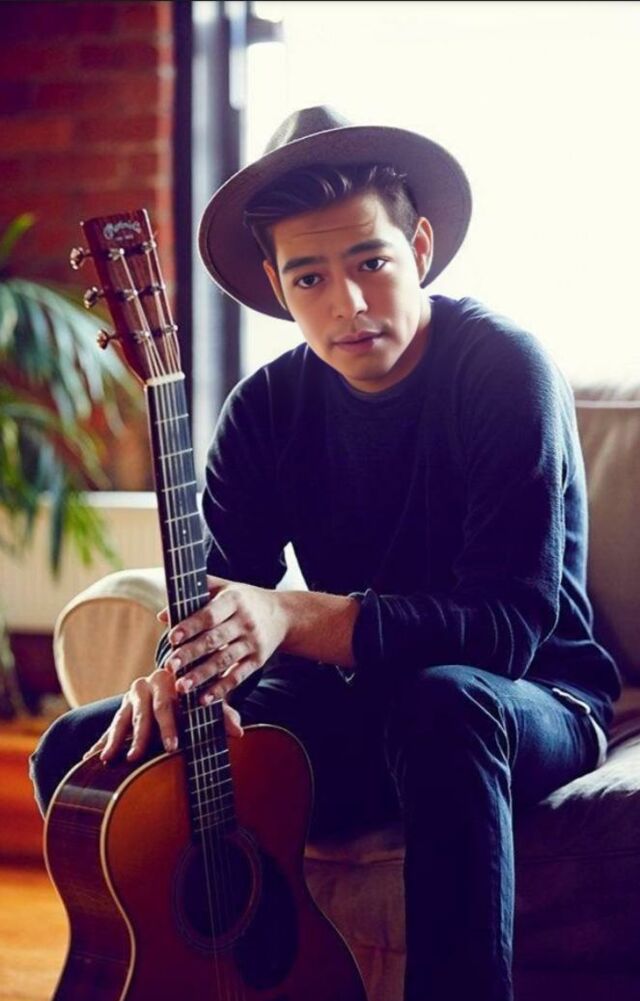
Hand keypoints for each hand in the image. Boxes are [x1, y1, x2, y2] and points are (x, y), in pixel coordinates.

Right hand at [82, 666, 243, 765]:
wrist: (175, 681)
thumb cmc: (195, 697)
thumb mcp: (208, 703)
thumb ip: (222, 715)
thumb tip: (239, 731)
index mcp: (169, 682)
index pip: (169, 705)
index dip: (171, 727)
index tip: (173, 747)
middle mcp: (146, 686)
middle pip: (143, 714)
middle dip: (141, 737)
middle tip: (137, 756)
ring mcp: (129, 699)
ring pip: (121, 720)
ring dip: (115, 740)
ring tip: (109, 759)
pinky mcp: (119, 711)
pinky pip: (107, 728)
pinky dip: (99, 743)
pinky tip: (88, 759)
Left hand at [159, 574, 287, 703]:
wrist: (283, 615)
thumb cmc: (245, 600)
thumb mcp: (225, 588)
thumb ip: (195, 595)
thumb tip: (163, 615)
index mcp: (234, 600)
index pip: (210, 615)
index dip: (190, 626)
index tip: (171, 638)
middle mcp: (245, 621)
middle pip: (214, 640)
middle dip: (190, 654)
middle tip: (169, 666)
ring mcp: (252, 642)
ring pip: (224, 661)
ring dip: (202, 675)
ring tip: (181, 687)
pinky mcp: (258, 660)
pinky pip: (238, 676)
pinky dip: (221, 689)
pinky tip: (204, 699)